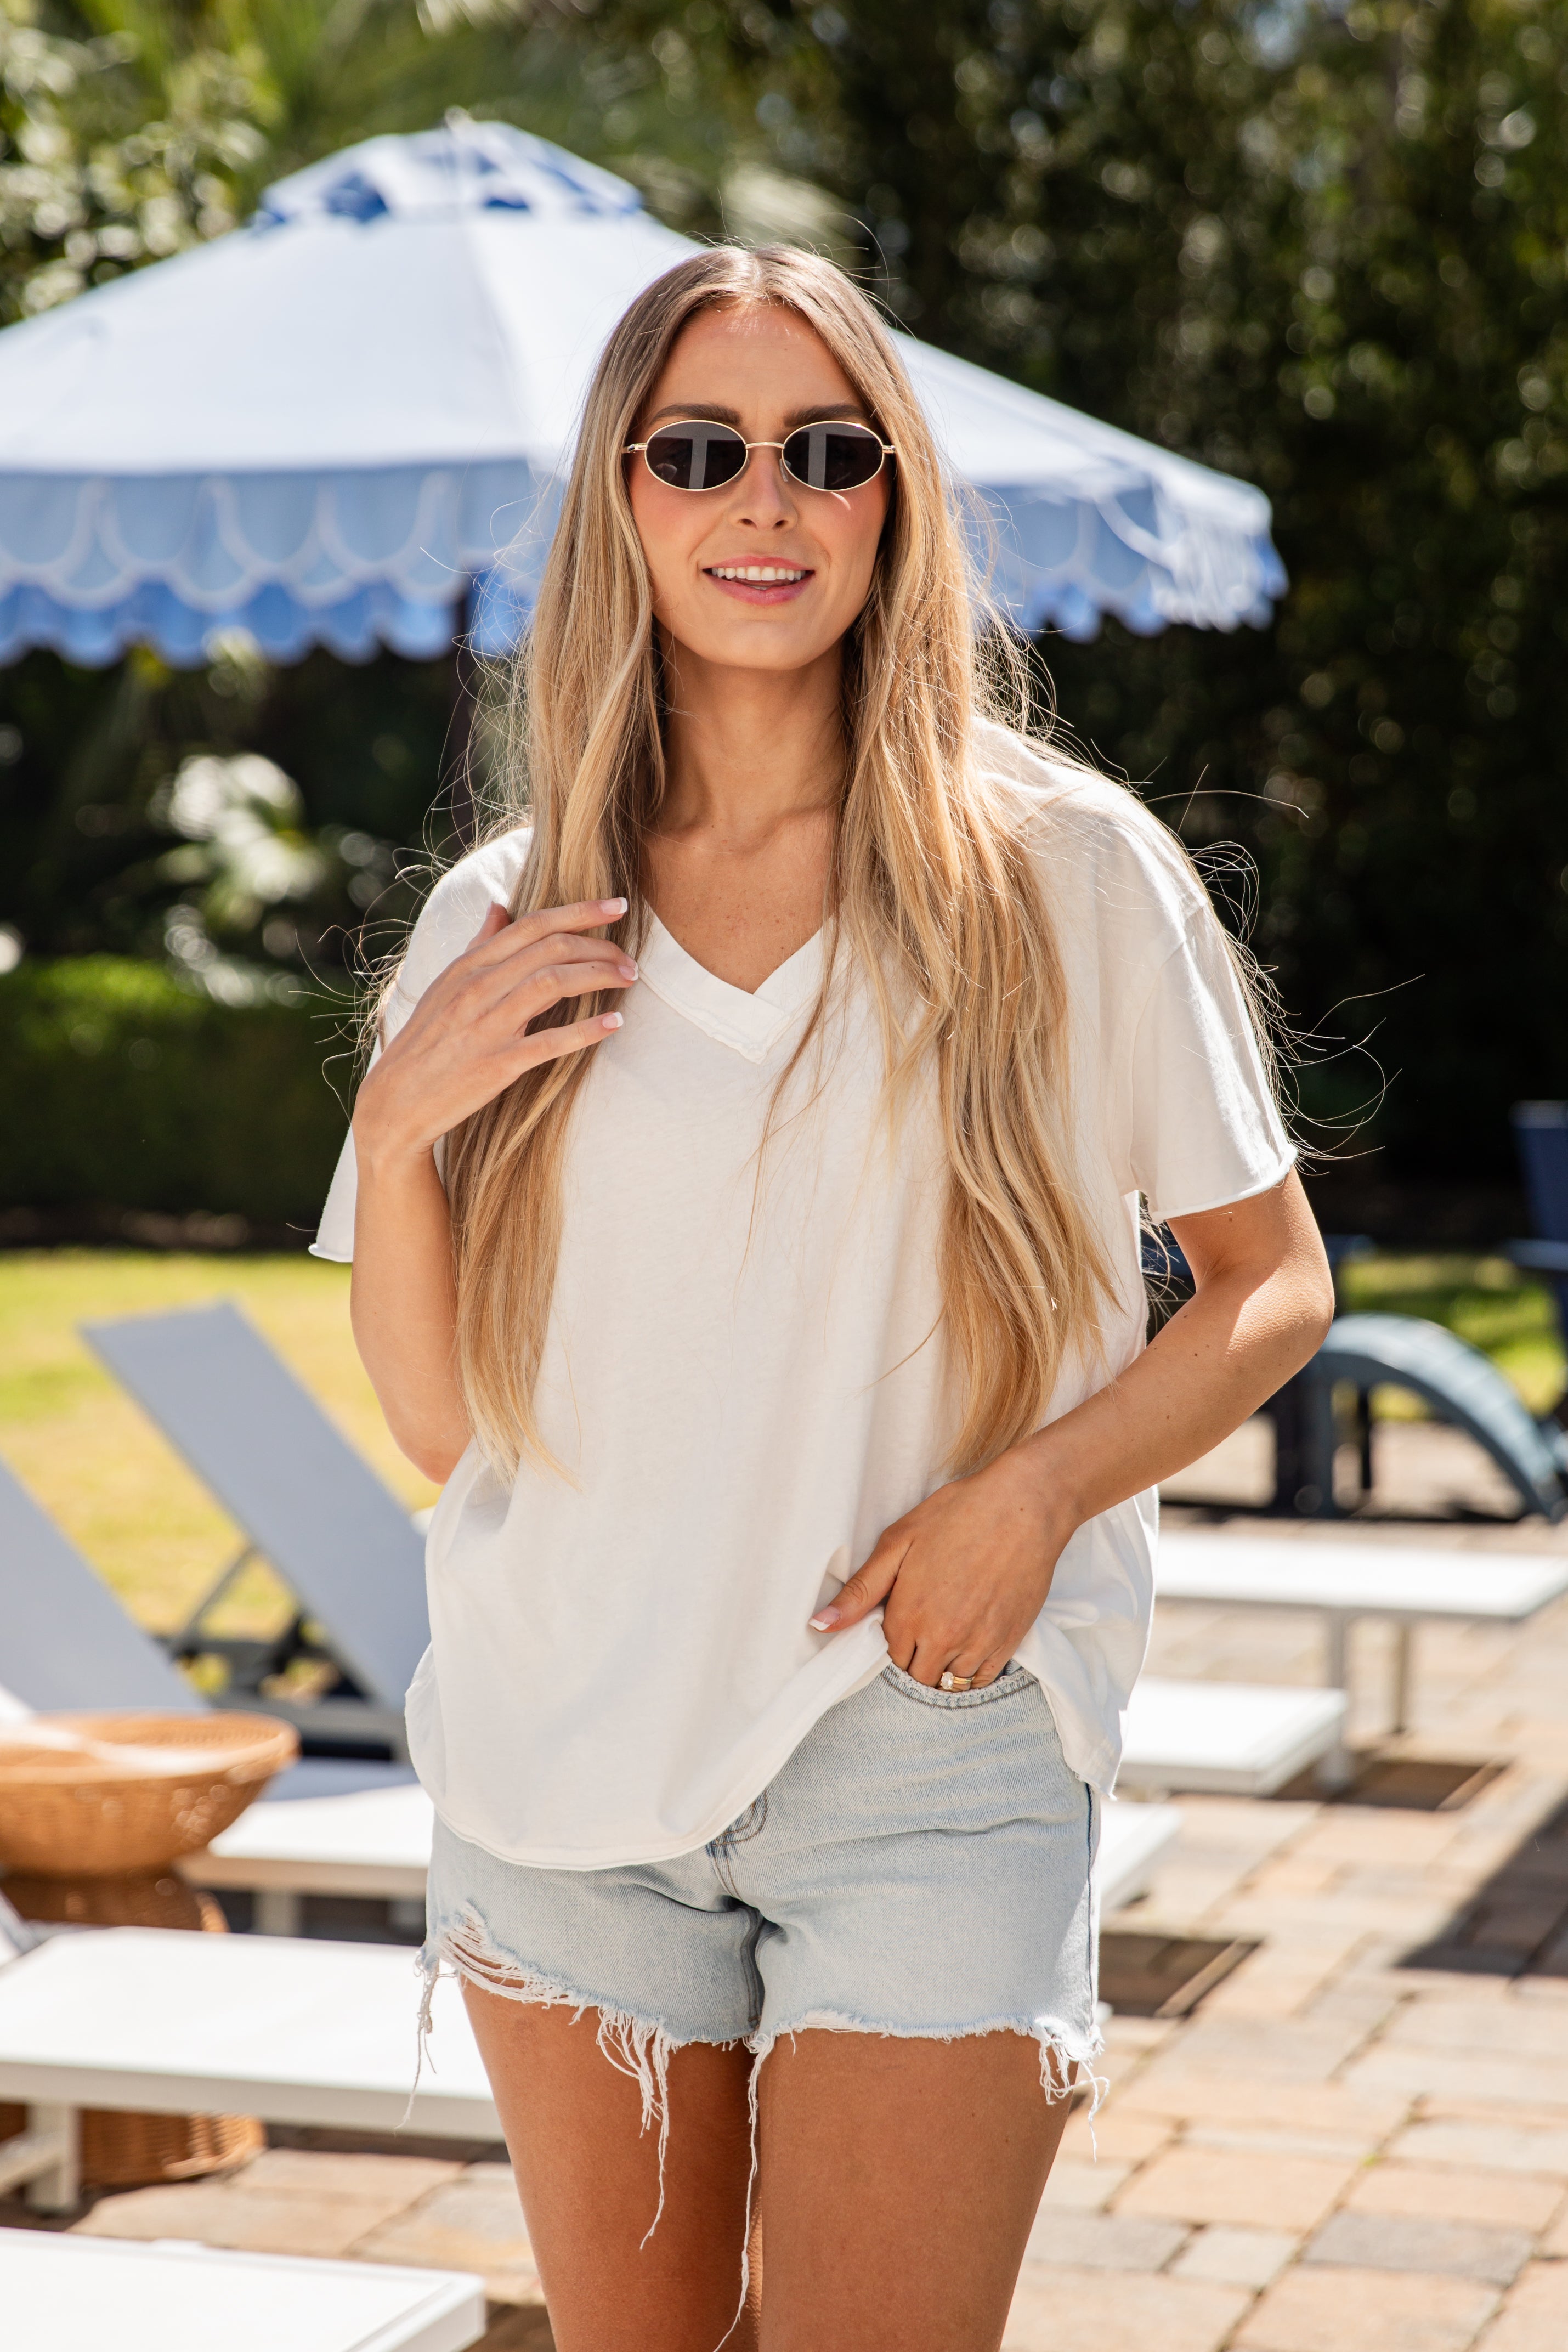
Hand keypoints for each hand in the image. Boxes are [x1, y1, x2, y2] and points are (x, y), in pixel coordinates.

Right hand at [353, 897, 637, 1166]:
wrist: (397, 1100)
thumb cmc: (427, 1041)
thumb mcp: (446, 985)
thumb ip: (479, 946)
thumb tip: (500, 907)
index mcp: (468, 966)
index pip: (533, 925)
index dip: (580, 911)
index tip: (617, 905)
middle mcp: (478, 988)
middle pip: (550, 948)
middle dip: (599, 946)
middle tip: (629, 958)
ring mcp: (487, 1025)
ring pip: (553, 983)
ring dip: (598, 976)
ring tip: (627, 979)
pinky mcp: (498, 1064)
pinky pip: (550, 1041)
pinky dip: (586, 1030)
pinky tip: (614, 1024)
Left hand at [808, 1444, 1072, 1686]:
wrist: (1024, 1505)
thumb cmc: (959, 1514)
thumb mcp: (898, 1542)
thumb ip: (859, 1591)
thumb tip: (819, 1625)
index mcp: (908, 1615)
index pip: (889, 1658)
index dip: (893, 1642)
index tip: (901, 1622)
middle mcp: (942, 1638)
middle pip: (917, 1677)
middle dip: (915, 1660)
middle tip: (923, 1631)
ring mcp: (978, 1644)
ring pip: (949, 1684)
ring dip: (942, 1669)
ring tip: (946, 1636)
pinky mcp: (1009, 1642)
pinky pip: (982, 1680)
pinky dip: (971, 1672)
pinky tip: (969, 1645)